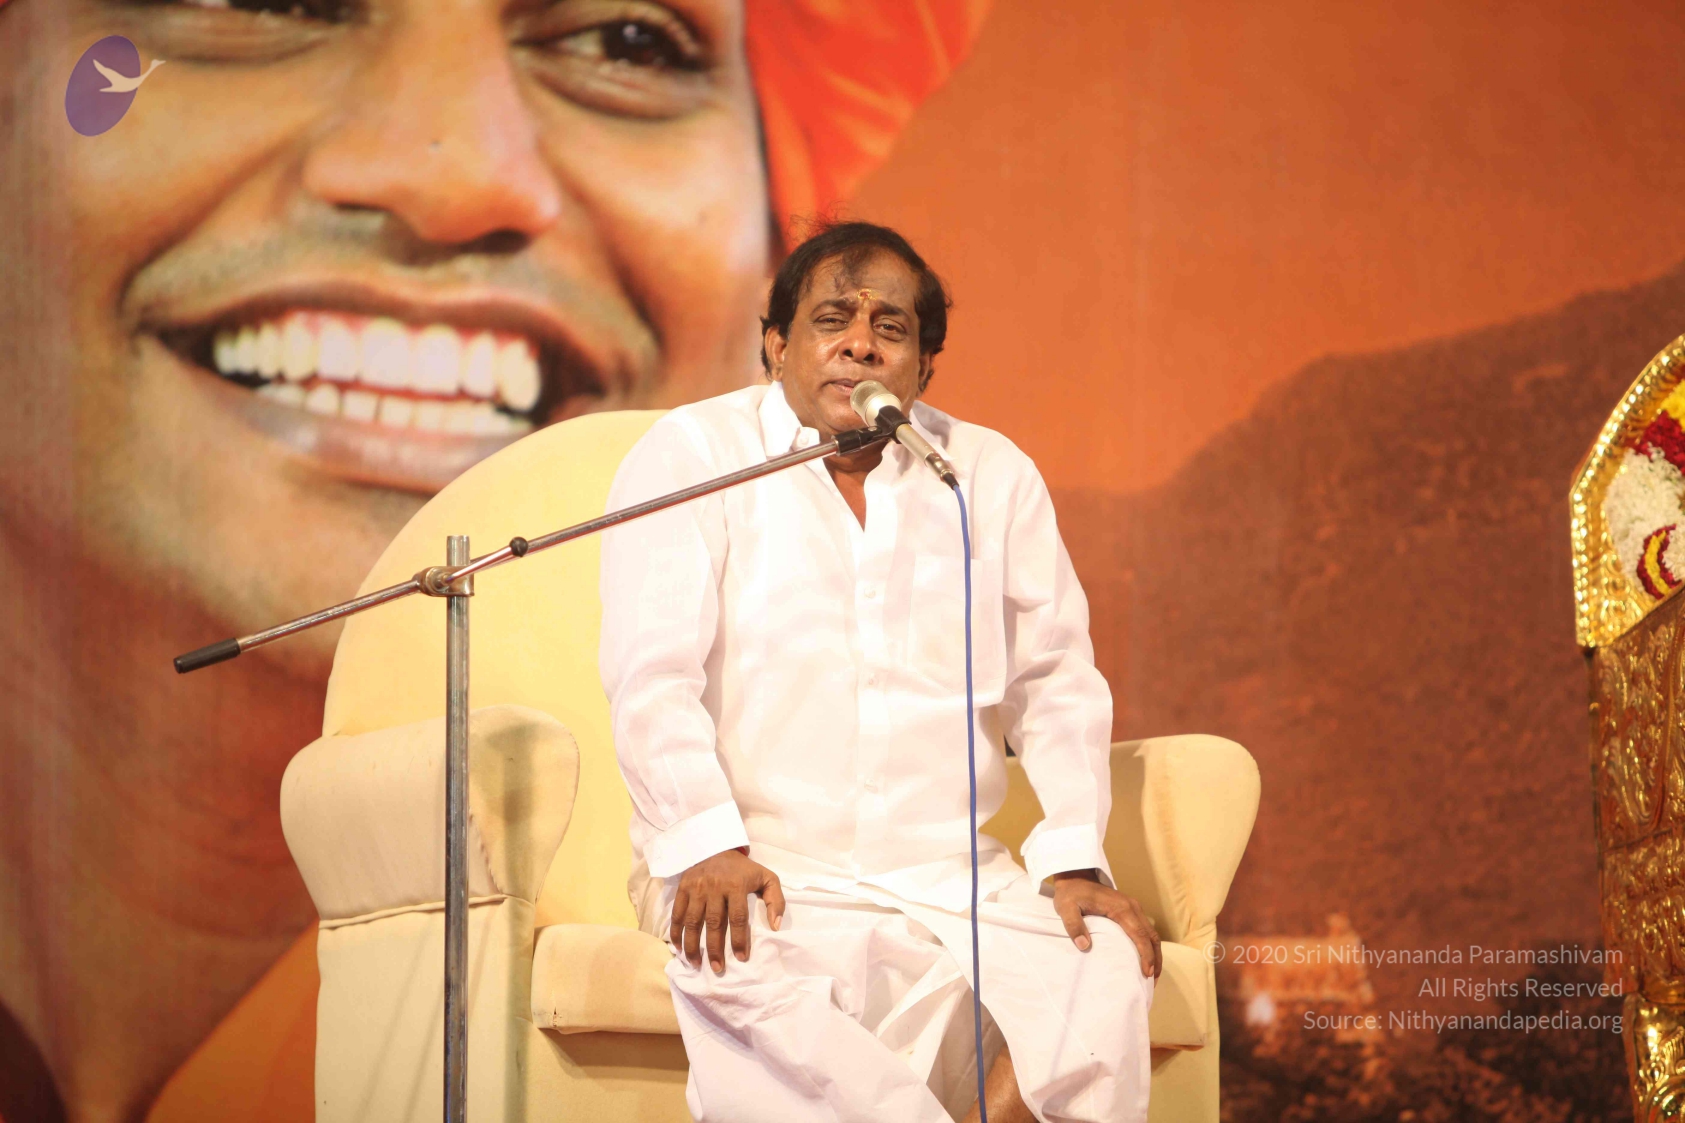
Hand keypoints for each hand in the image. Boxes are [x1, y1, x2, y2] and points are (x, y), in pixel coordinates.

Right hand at [669, 848, 786, 973]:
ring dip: (692, 945)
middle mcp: (714, 887)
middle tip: (717, 969)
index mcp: (736, 885)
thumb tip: (775, 926)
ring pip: (692, 921)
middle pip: (713, 923)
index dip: (739, 939)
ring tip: (696, 963)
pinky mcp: (683, 888)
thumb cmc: (743, 869)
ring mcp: (696, 888)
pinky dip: (676, 932)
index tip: (741, 958)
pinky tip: (678, 948)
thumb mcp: (766, 877)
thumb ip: (775, 900)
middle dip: (715, 948)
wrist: (715, 846)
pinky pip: (677, 913)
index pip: (738, 917)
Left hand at [1050, 869, 1160, 977]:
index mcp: (1120, 908)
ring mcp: (1132, 907)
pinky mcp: (1129, 909)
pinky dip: (1148, 944)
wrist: (1074, 875)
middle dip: (1156, 959)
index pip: (1140, 935)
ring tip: (1151, 974)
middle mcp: (1132, 907)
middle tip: (1151, 981)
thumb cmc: (1070, 893)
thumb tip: (1084, 946)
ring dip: (1154, 953)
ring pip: (1151, 933)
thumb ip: (1074, 926)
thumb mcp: (1066, 908)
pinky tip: (1144, 957)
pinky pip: (1145, 929)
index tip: (1146, 973)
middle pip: (1152, 936)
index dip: (1146, 955)